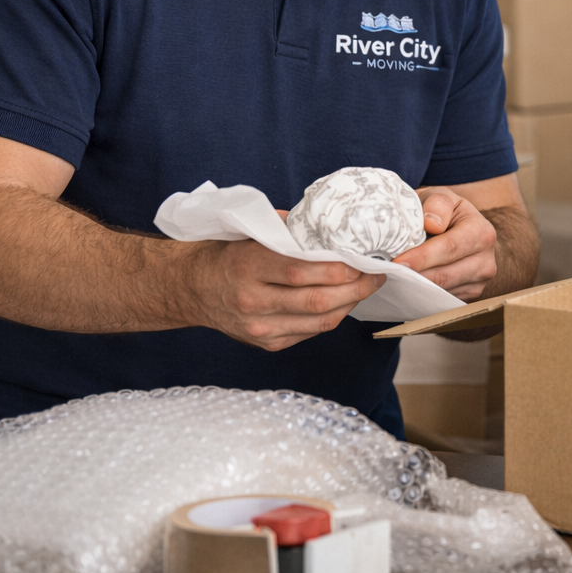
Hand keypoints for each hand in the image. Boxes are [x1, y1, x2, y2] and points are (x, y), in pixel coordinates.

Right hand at [185, 238, 386, 351]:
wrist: (193, 288)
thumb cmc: (229, 253)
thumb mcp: (253, 233)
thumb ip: (291, 232)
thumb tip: (335, 229)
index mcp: (248, 266)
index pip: (302, 271)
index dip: (339, 268)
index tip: (364, 260)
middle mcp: (252, 300)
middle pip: (316, 301)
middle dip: (356, 288)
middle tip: (377, 275)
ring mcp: (259, 327)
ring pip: (319, 321)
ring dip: (350, 304)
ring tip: (366, 288)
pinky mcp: (266, 343)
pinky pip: (310, 332)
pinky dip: (331, 316)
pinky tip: (342, 302)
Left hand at [395, 187, 497, 300]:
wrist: (465, 232)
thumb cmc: (447, 213)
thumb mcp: (442, 197)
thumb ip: (437, 203)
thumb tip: (431, 224)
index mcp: (481, 232)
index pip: (449, 248)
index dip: (422, 257)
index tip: (397, 262)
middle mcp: (487, 261)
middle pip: (445, 275)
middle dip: (414, 276)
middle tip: (386, 275)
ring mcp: (480, 282)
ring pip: (442, 291)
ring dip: (415, 288)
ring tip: (392, 279)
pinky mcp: (470, 296)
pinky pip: (442, 300)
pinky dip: (422, 294)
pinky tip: (406, 285)